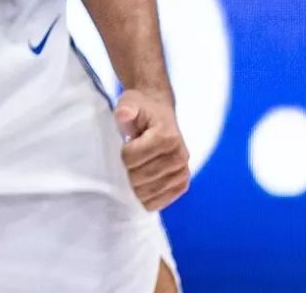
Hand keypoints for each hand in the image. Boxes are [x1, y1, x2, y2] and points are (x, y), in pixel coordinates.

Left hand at [114, 87, 188, 211]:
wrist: (159, 113)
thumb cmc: (142, 110)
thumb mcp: (130, 102)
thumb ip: (126, 108)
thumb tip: (124, 113)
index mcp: (168, 137)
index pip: (131, 159)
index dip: (122, 153)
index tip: (128, 143)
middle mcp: (180, 156)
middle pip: (139, 178)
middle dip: (128, 170)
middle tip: (132, 158)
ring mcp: (183, 172)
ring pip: (147, 193)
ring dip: (136, 184)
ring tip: (139, 167)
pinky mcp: (182, 184)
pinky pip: (158, 202)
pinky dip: (146, 197)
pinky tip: (144, 184)